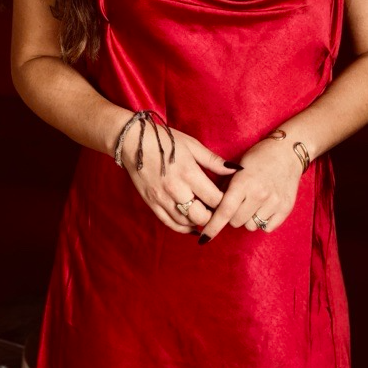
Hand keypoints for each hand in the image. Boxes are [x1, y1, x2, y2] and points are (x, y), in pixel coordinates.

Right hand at [118, 121, 239, 233]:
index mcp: (189, 173)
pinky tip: (192, 225)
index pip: (215, 198)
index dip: (226, 202)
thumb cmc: (165, 139)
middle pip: (202, 215)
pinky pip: (170, 223)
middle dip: (213, 215)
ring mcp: (162, 199)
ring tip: (207, 215)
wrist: (132, 141)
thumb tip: (236, 170)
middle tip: (219, 209)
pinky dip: (183, 228)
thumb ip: (214, 161)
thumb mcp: (192, 145)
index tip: (230, 199)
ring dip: (199, 222)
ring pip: (186, 222)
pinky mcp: (152, 203)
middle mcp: (176, 189)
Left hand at [198, 137, 302, 242]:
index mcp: (243, 182)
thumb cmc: (258, 158)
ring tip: (253, 203)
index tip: (203, 238)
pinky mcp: (285, 208)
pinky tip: (264, 207)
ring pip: (251, 226)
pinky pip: (267, 227)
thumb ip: (225, 187)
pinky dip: (262, 221)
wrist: (287, 152)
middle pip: (236, 222)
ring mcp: (274, 202)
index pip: (224, 211)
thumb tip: (212, 208)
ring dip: (248, 219)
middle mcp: (259, 194)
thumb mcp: (237, 167)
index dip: (213, 226)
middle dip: (232, 216)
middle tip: (238, 204)